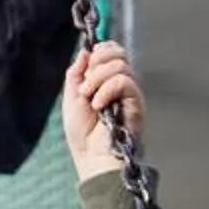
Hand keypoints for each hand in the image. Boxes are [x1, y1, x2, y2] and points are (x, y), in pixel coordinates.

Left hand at [61, 40, 141, 178]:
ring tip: (89, 99)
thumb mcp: (72, 97)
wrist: (93, 157)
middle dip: (98, 62)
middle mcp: (121, 84)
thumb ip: (77, 73)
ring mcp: (130, 93)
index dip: (99, 51)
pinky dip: (107, 89)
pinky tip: (99, 105)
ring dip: (98, 78)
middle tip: (86, 85)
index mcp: (106, 80)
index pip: (111, 51)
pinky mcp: (137, 103)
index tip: (86, 67)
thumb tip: (85, 51)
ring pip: (120, 65)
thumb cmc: (82, 135)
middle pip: (118, 52)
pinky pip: (125, 82)